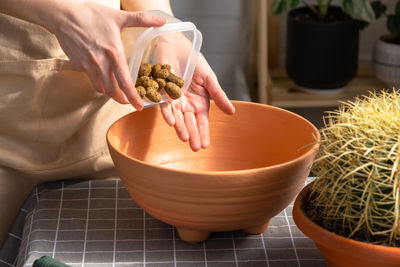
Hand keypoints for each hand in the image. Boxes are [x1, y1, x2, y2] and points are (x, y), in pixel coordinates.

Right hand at [49, 1, 165, 110]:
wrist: (63, 15)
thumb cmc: (91, 14)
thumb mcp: (119, 16)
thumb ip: (142, 20)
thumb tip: (161, 21)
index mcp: (113, 53)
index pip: (125, 83)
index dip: (133, 98)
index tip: (139, 107)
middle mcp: (100, 62)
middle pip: (112, 91)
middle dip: (122, 99)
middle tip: (128, 100)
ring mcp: (87, 65)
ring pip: (100, 88)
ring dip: (109, 91)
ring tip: (116, 89)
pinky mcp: (78, 65)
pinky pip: (90, 78)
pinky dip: (98, 80)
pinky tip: (101, 73)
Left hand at [160, 53, 234, 150]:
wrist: (176, 45)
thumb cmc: (194, 61)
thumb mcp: (210, 79)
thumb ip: (218, 96)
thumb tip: (232, 112)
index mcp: (199, 102)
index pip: (202, 121)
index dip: (203, 133)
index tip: (205, 145)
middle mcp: (186, 104)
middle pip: (190, 123)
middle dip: (192, 135)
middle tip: (195, 148)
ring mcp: (173, 100)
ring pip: (177, 118)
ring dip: (181, 128)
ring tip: (185, 139)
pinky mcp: (162, 93)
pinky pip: (165, 106)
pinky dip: (168, 114)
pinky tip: (172, 122)